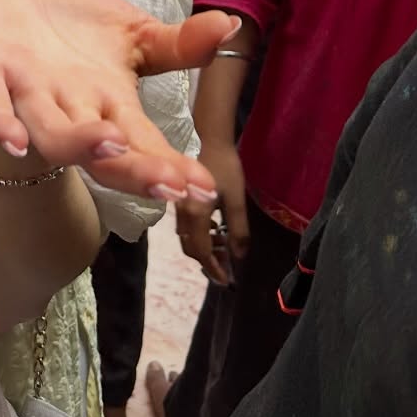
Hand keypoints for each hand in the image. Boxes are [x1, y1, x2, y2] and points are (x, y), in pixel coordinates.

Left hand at [0, 0, 232, 201]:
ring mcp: (28, 91)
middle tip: (168, 184)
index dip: (170, 166)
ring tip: (110, 143)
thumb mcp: (132, 33)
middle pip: (102, 152)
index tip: (202, 188)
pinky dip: (0, 120)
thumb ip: (178, 44)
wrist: (8, 4)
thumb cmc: (74, 30)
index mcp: (109, 103)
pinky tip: (14, 143)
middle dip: (134, 168)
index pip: (144, 142)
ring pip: (52, 133)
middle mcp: (71, 107)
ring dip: (78, 143)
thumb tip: (228, 26)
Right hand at [177, 138, 248, 284]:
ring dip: (205, 247)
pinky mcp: (179, 199)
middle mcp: (181, 213)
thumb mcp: (236, 201)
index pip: (201, 252)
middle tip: (227, 266)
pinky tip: (216, 228)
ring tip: (225, 246)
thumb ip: (238, 231)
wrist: (209, 135)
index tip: (227, 281)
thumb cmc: (225, 166)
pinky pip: (186, 226)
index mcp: (194, 215)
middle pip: (191, 248)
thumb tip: (239, 258)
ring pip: (187, 237)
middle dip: (209, 261)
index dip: (214, 269)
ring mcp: (177, 205)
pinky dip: (200, 234)